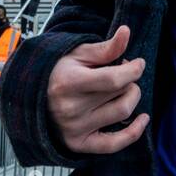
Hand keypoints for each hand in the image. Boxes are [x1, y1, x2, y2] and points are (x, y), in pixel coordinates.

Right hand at [46, 25, 148, 154]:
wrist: (33, 98)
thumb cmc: (58, 72)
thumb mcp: (78, 54)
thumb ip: (105, 48)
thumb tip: (126, 32)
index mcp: (70, 82)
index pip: (113, 79)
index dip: (133, 70)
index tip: (138, 64)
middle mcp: (72, 108)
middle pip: (120, 93)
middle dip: (129, 81)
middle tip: (121, 74)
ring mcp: (75, 128)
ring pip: (122, 113)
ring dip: (132, 98)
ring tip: (123, 90)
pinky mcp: (79, 144)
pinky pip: (114, 144)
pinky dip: (134, 132)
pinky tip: (142, 119)